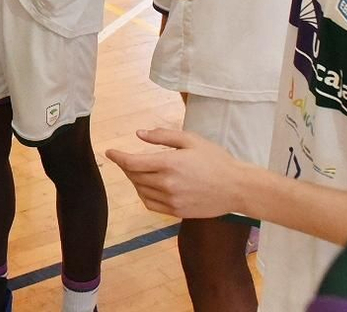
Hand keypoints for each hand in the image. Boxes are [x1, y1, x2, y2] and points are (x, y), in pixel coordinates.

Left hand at [105, 128, 244, 219]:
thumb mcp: (190, 140)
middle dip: (126, 166)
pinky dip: (143, 194)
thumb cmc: (216, 160)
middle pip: (134, 176)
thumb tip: (139, 134)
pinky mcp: (176, 212)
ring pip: (140, 190)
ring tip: (139, 171)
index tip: (109, 152)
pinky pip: (150, 204)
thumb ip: (162, 136)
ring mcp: (171, 200)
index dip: (117, 157)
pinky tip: (148, 187)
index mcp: (169, 164)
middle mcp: (167, 184)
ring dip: (134, 180)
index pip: (132, 163)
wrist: (237, 188)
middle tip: (126, 159)